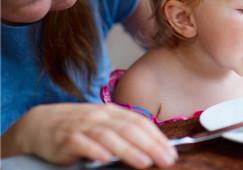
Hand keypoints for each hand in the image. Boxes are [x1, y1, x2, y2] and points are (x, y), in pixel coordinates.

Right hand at [2, 103, 176, 168]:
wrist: (40, 123)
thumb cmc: (79, 126)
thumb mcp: (104, 124)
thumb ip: (124, 132)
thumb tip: (152, 146)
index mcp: (112, 112)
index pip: (140, 122)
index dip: (157, 137)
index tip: (171, 152)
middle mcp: (100, 116)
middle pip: (129, 129)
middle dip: (150, 145)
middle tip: (166, 159)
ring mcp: (83, 126)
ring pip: (109, 136)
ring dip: (128, 150)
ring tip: (144, 162)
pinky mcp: (65, 139)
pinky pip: (82, 143)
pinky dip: (94, 150)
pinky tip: (105, 159)